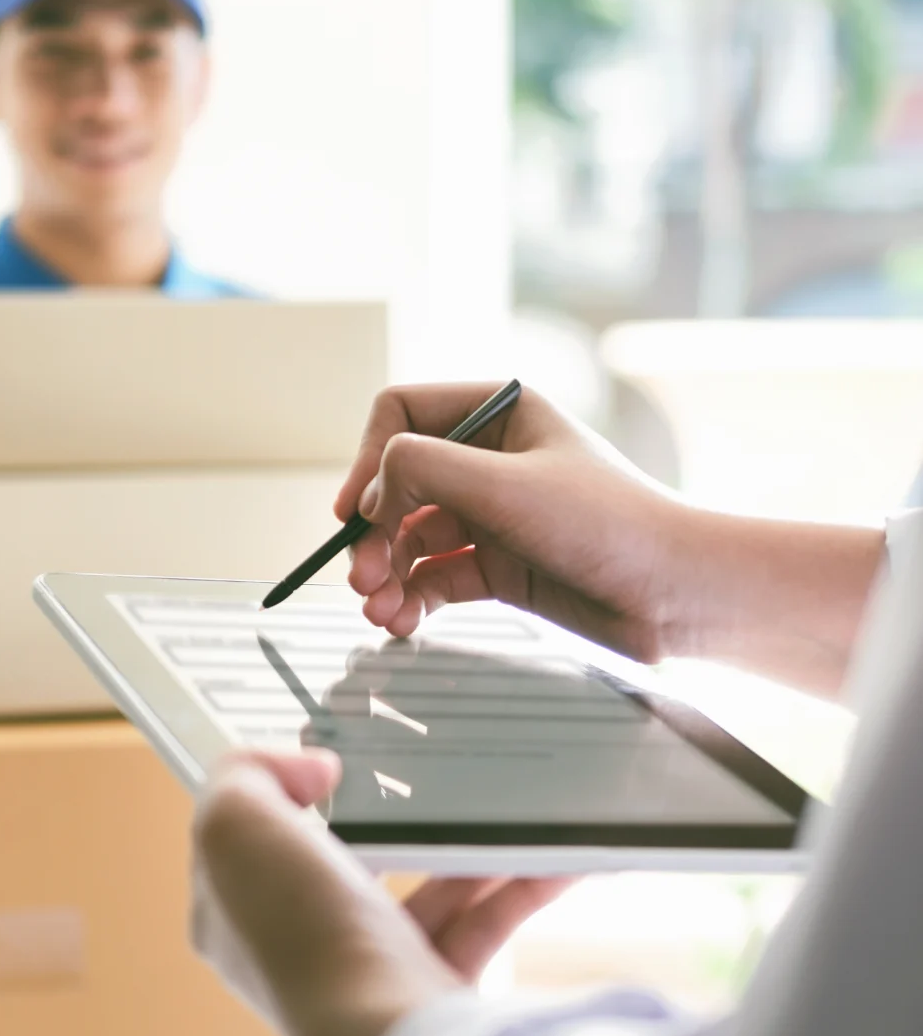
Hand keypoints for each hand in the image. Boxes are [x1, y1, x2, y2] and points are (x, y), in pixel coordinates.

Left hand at [193, 750, 566, 1035]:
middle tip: (422, 772)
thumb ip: (247, 773)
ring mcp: (366, 972)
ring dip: (464, 842)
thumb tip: (312, 769)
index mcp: (232, 915)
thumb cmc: (300, 930)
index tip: (330, 757)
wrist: (387, 1034)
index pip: (249, 838)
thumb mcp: (233, 823)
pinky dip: (516, 885)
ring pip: (421, 888)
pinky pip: (480, 923)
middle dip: (392, 813)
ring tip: (497, 800)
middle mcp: (296, 947)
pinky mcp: (430, 988)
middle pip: (345, 858)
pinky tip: (549, 852)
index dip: (282, 787)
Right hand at [335, 382, 692, 659]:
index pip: (401, 416)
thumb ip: (426, 469)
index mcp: (499, 414)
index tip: (358, 512)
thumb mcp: (507, 485)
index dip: (369, 460)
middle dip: (375, 534)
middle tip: (363, 578)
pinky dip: (411, 599)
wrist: (677, 597)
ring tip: (380, 611)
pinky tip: (402, 621)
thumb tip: (372, 491)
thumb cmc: (612, 525)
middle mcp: (490, 460)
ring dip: (387, 574)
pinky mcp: (500, 566)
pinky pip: (434, 577)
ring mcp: (493, 515)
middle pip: (397, 486)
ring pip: (410, 538)